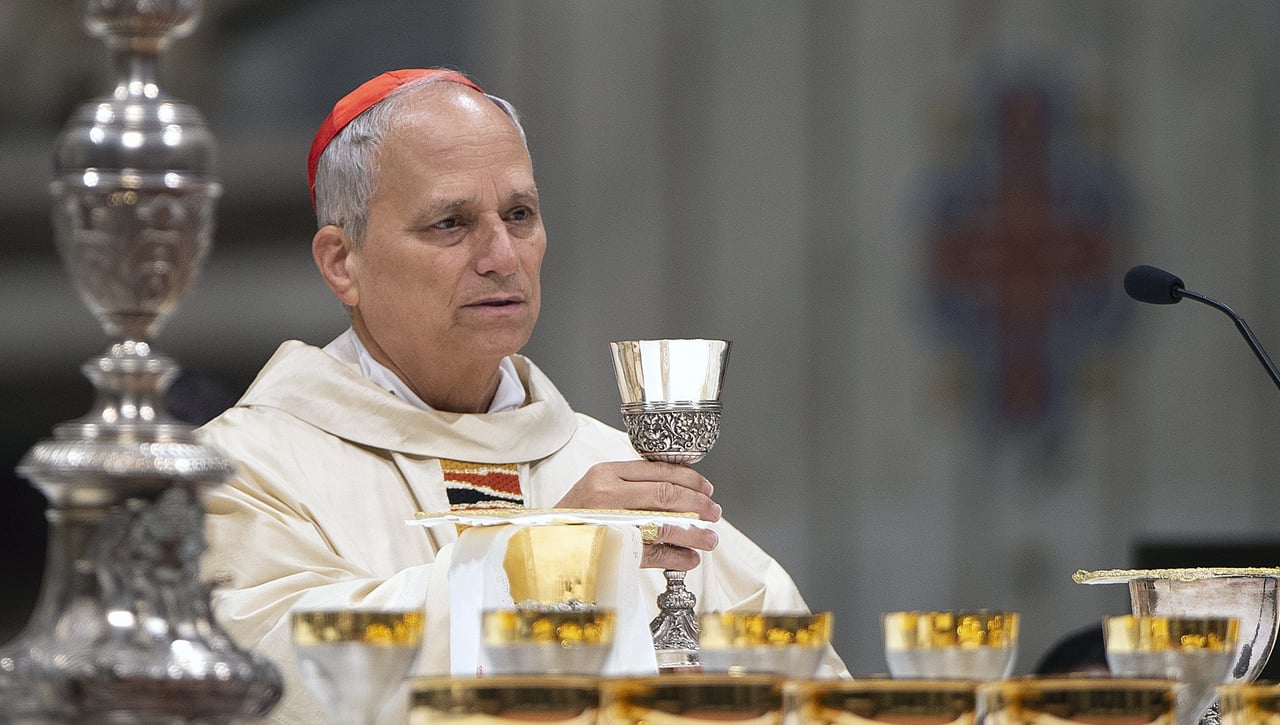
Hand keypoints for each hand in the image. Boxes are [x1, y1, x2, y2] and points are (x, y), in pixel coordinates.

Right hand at [553, 460, 720, 570]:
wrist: (541, 542)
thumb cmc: (572, 518)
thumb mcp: (596, 488)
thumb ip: (631, 485)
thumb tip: (678, 493)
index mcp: (606, 473)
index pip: (659, 471)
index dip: (690, 480)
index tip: (707, 489)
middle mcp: (608, 493)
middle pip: (667, 494)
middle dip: (698, 504)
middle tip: (714, 513)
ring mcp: (610, 522)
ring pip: (665, 523)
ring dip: (694, 533)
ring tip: (710, 539)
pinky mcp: (612, 549)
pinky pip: (653, 554)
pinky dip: (676, 558)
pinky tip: (689, 560)